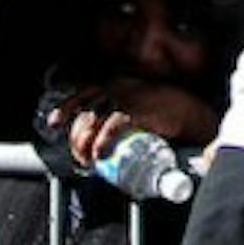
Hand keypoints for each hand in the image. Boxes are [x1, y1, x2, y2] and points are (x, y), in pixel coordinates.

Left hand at [48, 80, 217, 164]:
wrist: (189, 111)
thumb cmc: (163, 113)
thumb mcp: (137, 107)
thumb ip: (120, 115)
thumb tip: (99, 139)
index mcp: (117, 84)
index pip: (85, 92)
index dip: (67, 107)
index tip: (54, 122)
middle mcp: (119, 86)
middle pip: (85, 110)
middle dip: (76, 137)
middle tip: (79, 157)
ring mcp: (127, 96)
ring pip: (94, 119)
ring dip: (85, 143)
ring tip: (88, 160)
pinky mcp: (138, 108)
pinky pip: (112, 124)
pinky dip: (102, 140)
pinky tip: (100, 154)